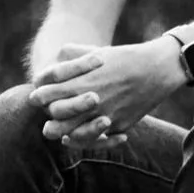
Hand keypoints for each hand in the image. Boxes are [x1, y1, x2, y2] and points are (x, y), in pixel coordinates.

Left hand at [27, 39, 184, 150]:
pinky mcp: (118, 124)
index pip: (48, 94)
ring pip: (74, 134)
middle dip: (48, 120)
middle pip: (57, 118)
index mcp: (81, 80)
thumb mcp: (95, 52)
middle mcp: (90, 100)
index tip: (38, 97)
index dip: (39, 97)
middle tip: (47, 120)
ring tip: (61, 134)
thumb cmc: (123, 58)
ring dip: (65, 134)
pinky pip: (98, 140)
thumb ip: (72, 59)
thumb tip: (54, 67)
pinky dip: (88, 140)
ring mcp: (105, 114)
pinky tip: (83, 136)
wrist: (156, 69)